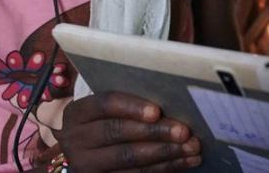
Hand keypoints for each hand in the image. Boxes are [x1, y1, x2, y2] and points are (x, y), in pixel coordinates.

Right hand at [55, 91, 201, 171]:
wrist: (87, 154)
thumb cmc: (106, 122)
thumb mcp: (107, 111)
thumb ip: (131, 105)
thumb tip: (172, 102)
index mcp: (78, 114)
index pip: (106, 105)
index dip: (132, 107)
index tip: (157, 111)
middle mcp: (76, 140)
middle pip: (118, 132)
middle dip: (155, 132)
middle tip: (184, 132)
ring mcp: (86, 165)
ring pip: (129, 159)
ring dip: (166, 153)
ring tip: (192, 148)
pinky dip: (165, 168)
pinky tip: (184, 161)